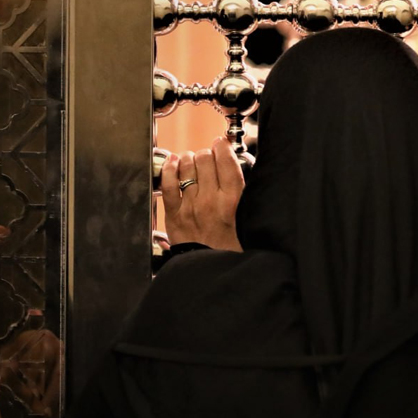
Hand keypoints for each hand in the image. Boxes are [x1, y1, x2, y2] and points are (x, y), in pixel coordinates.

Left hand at [161, 136, 243, 250]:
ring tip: (194, 162)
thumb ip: (246, 200)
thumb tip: (240, 176)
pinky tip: (175, 164)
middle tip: (210, 159)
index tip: (223, 144)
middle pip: (205, 159)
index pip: (226, 161)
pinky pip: (168, 183)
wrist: (211, 272)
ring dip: (190, 159)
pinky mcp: (174, 214)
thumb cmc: (233, 251)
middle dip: (207, 154)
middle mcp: (210, 200)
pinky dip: (170, 169)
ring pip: (187, 166)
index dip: (223, 147)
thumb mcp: (249, 222)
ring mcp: (190, 206)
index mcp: (233, 202)